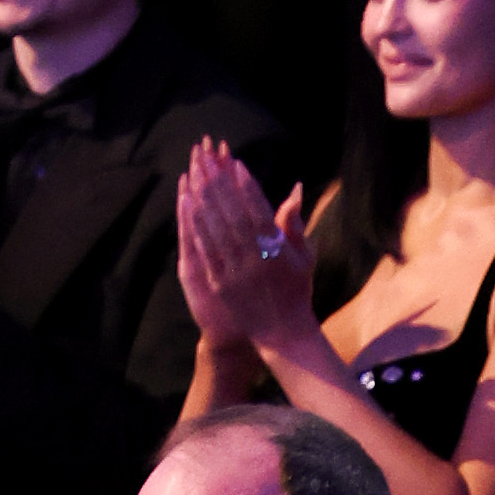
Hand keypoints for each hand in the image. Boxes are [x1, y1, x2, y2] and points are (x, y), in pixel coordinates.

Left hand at [175, 139, 318, 359]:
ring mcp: (236, 272)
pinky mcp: (221, 285)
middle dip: (220, 184)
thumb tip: (294, 188)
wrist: (282, 334)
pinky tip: (190, 207)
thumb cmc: (295, 291)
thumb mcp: (304, 256)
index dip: (246, 185)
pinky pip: (207, 251)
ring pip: (217, 229)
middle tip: (210, 160)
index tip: (237, 164)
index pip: (259, 209)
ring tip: (196, 176)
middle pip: (234, 213)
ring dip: (205, 199)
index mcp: (276, 248)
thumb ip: (295, 223)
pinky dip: (198, 227)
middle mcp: (255, 258)